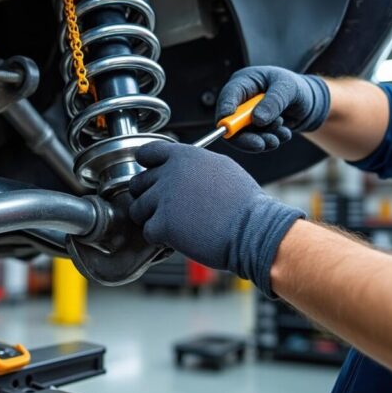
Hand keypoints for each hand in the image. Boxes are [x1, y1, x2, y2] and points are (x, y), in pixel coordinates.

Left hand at [128, 142, 303, 296]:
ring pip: (138, 209)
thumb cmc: (244, 204)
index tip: (149, 177)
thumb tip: (180, 167)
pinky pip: (148, 231)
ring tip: (174, 225)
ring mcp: (164, 199)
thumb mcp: (220, 168)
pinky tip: (178, 238)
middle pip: (138, 184)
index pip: (147, 153)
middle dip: (148, 197)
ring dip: (151, 219)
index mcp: (184, 156)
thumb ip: (193, 164)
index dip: (145, 166)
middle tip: (165, 208)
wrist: (253, 230)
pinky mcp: (162, 224)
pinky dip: (160, 239)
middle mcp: (170, 173)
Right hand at [217, 66, 329, 152]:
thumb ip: (274, 101)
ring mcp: (245, 117)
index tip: (229, 126)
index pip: (228, 95)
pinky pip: (254, 141)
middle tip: (260, 144)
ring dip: (262, 139)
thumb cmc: (296, 87)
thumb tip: (257, 119)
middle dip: (245, 137)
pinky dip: (269, 141)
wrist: (308, 102)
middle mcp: (240, 100)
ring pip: (243, 135)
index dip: (226, 111)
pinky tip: (284, 134)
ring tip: (281, 135)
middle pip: (230, 121)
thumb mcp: (288, 88)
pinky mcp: (253, 130)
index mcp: (244, 82)